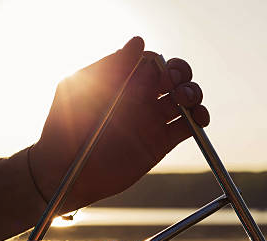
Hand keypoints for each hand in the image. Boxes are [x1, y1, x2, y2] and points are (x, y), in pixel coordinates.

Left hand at [30, 36, 209, 209]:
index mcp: (123, 81)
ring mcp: (153, 120)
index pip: (152, 61)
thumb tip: (138, 42)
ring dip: (193, 93)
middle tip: (175, 85)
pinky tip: (199, 119)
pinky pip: (189, 126)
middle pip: (173, 77)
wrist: (68, 172)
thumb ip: (112, 67)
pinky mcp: (162, 142)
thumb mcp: (83, 89)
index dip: (162, 62)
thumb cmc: (66, 128)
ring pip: (185, 99)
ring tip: (185, 101)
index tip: (160, 72)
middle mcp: (141, 98)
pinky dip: (200, 119)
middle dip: (182, 74)